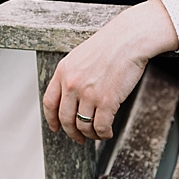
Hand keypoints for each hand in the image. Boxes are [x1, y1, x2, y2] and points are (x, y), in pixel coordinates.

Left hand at [43, 0, 178, 143]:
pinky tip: (108, 132)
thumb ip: (71, 76)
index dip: (52, 119)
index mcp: (63, 72)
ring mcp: (88, 94)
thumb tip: (71, 99)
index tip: (56, 128)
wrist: (129, 39)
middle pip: (66, 119)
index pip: (49, 103)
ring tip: (98, 134)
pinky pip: (101, 127)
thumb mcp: (80, 57)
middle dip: (72, 133)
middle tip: (79, 138)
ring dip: (91, 134)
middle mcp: (72, 84)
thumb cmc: (110, 45)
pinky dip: (104, 134)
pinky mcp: (107, 101)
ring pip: (84, 126)